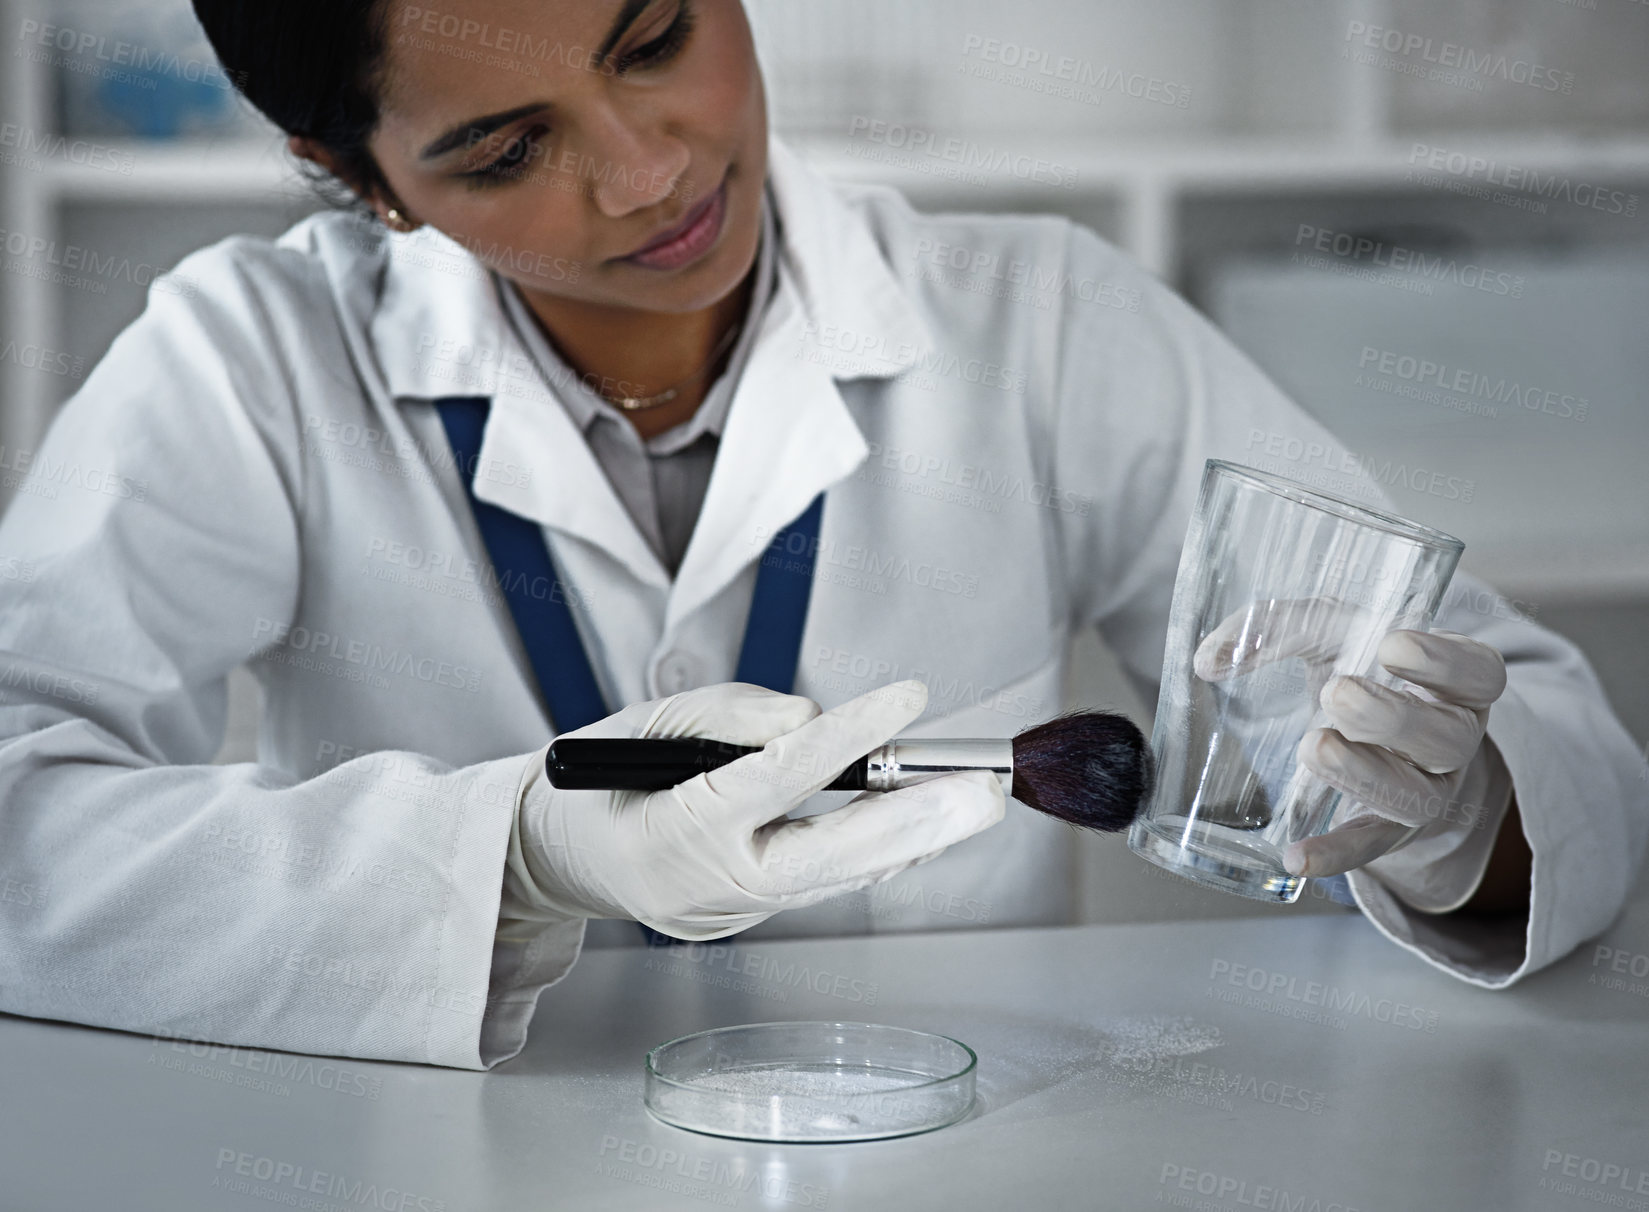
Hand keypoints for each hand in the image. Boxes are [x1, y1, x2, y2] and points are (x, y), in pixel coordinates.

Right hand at [507, 679, 1005, 940]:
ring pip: (836, 878)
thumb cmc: (595, 781)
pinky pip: (822, 885)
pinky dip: (873, 852)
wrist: (552, 856)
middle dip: (915, 823)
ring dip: (911, 837)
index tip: (909, 697)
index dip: (848, 735)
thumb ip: (730, 716)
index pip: (776, 778)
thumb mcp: (645, 724)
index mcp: (673, 829)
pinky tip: (922, 824)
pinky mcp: (748, 920)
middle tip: (985, 791)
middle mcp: (709, 886)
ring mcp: (731, 914)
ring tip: (976, 799)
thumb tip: (816, 720)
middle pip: (828, 859)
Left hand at [1196, 599, 1514, 905]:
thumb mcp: (1332, 635)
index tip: (1392, 643)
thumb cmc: (1361, 669)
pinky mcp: (1386, 831)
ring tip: (1314, 747)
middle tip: (1337, 692)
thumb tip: (1208, 658)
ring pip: (1415, 796)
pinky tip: (1296, 858)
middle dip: (1391, 716)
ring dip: (1363, 773)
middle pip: (1447, 737)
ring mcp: (1424, 791)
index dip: (1445, 660)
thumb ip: (1277, 629)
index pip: (1480, 673)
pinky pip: (1366, 848)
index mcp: (1454, 683)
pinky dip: (1332, 855)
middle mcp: (1452, 740)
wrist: (1376, 735)